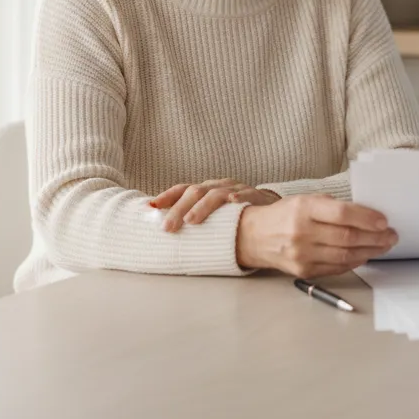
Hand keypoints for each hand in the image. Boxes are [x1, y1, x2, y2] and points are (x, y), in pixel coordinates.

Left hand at [150, 179, 279, 231]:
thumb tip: (164, 231)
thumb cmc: (235, 214)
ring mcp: (236, 189)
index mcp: (206, 190)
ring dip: (202, 207)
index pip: (183, 189)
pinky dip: (239, 196)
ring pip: (216, 194)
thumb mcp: (212, 214)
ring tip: (191, 220)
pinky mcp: (255, 196)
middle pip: (195, 192)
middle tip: (167, 228)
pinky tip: (233, 202)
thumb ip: (193, 218)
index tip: (150, 207)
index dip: (166, 197)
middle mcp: (218, 186)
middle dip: (179, 209)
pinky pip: (246, 194)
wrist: (268, 208)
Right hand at [235, 194, 397, 276]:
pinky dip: (354, 262)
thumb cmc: (286, 215)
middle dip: (375, 237)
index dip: (367, 218)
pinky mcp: (304, 271)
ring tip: (384, 246)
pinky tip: (365, 255)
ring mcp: (302, 254)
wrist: (255, 237)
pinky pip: (336, 268)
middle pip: (347, 237)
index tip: (384, 221)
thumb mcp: (306, 200)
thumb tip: (368, 216)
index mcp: (304, 208)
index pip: (342, 214)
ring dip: (369, 251)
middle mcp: (301, 232)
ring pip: (344, 255)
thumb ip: (334, 206)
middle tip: (391, 236)